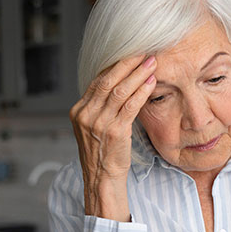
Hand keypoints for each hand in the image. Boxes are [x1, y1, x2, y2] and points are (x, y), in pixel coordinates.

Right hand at [69, 55, 157, 221]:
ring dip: (138, 74)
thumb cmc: (103, 154)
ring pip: (120, 91)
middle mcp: (86, 114)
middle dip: (127, 64)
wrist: (102, 179)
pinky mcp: (114, 132)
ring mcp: (98, 123)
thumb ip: (101, 108)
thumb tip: (118, 85)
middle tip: (144, 52)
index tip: (131, 54)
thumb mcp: (95, 128)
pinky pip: (130, 106)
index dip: (115, 66)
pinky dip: (142, 92)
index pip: (97, 81)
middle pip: (107, 81)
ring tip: (152, 63)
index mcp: (79, 111)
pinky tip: (151, 83)